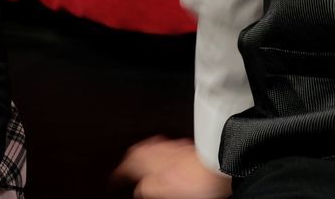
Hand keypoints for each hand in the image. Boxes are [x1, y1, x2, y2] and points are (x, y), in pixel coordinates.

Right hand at [114, 136, 231, 198]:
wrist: (220, 163)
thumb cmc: (196, 178)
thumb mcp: (164, 189)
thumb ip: (147, 187)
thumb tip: (138, 188)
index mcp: (150, 159)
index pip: (127, 163)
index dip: (118, 173)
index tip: (114, 178)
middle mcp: (159, 150)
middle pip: (137, 151)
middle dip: (129, 158)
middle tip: (124, 167)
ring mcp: (172, 147)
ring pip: (151, 147)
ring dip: (143, 153)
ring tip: (141, 161)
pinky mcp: (185, 148)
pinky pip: (164, 146)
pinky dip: (158, 152)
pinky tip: (165, 159)